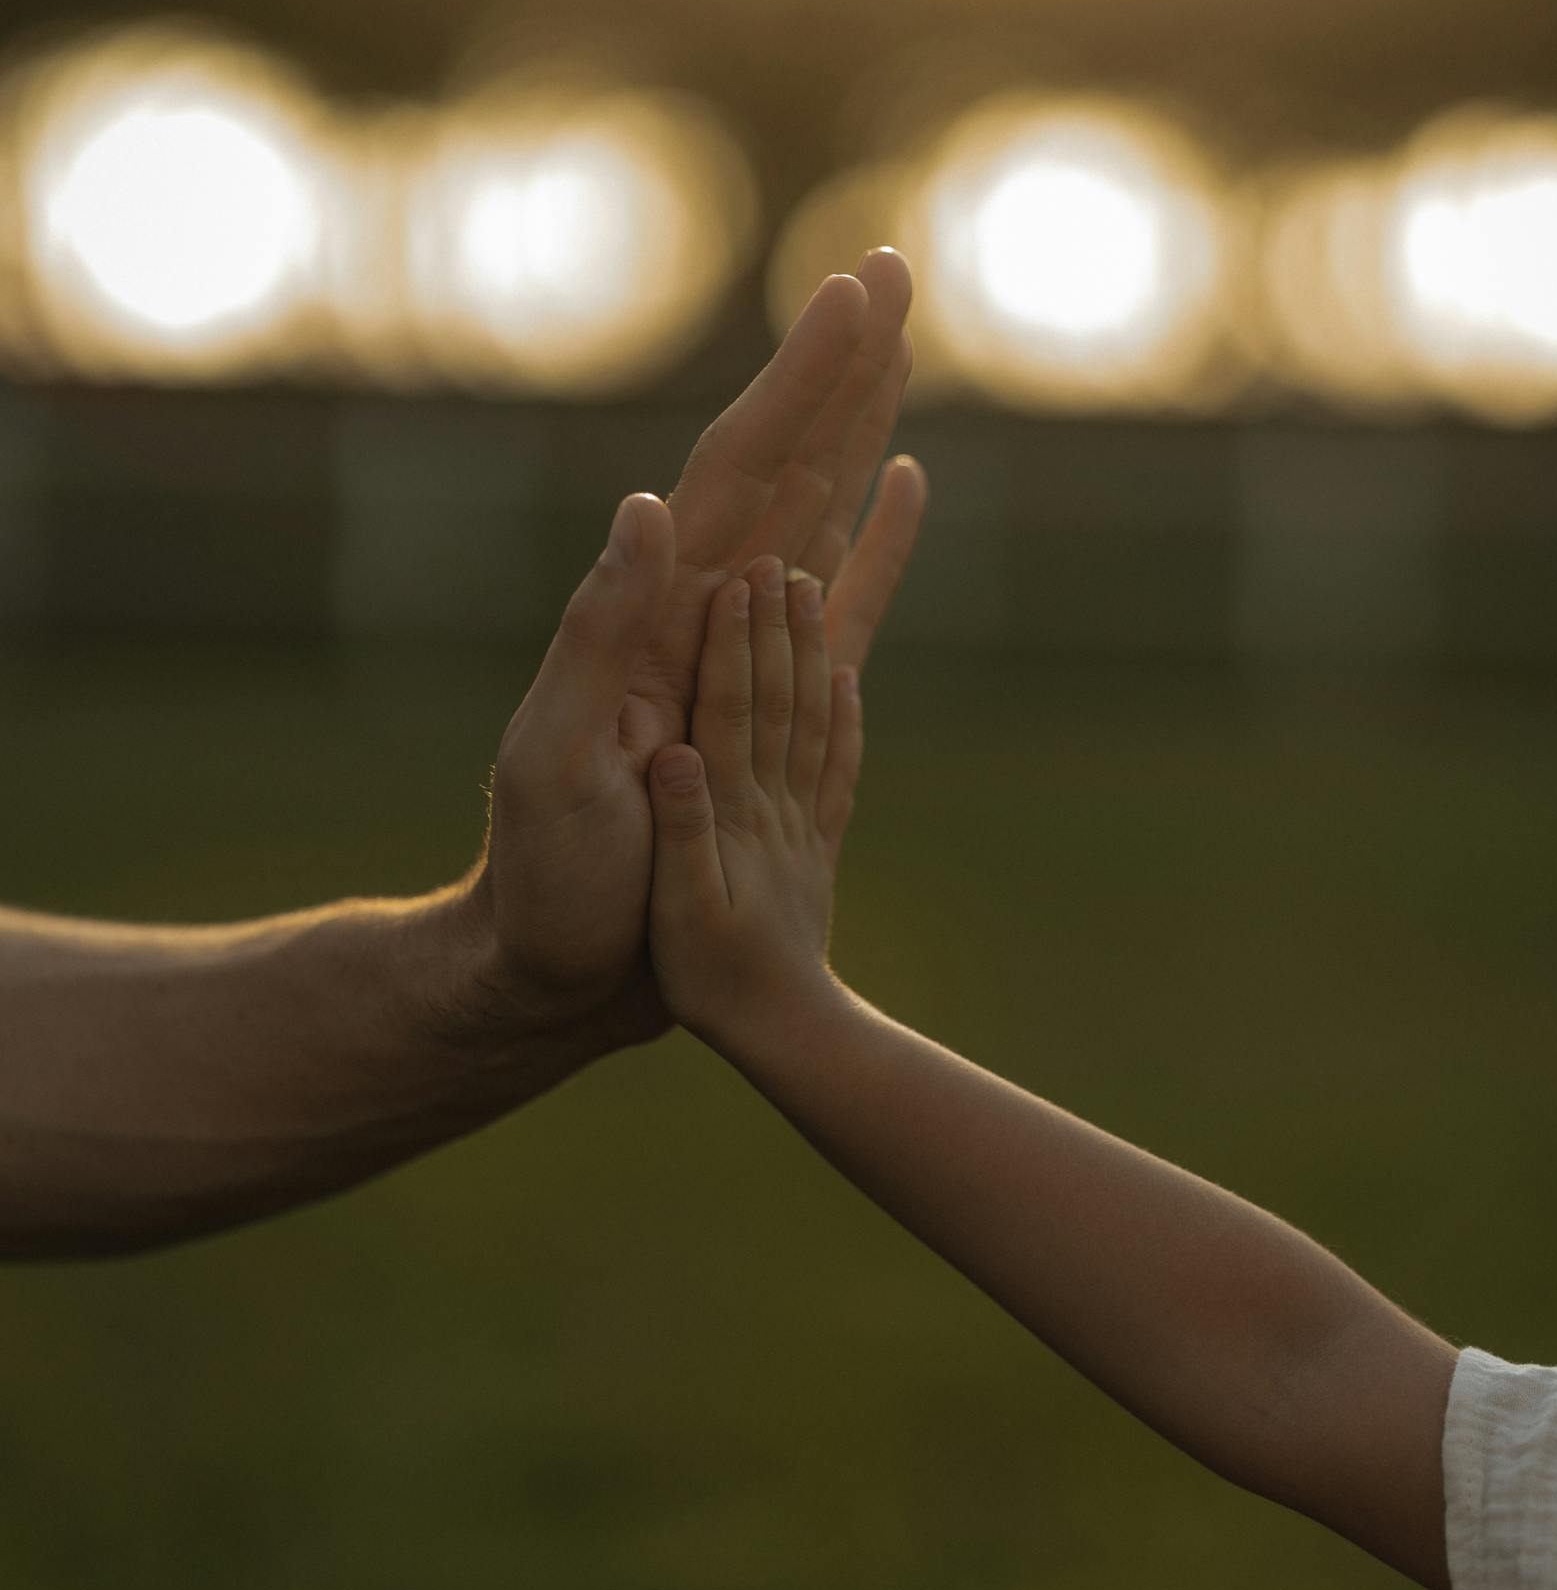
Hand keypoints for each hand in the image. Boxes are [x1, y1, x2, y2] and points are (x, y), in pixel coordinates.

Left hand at [468, 251, 924, 1053]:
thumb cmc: (547, 877)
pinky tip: (907, 481)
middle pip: (786, 458)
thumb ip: (596, 635)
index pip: (737, 467)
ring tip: (899, 341)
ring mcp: (741, 645)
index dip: (797, 381)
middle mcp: (702, 607)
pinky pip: (845, 598)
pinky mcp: (778, 699)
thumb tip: (647, 508)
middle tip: (890, 271)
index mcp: (655, 608)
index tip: (849, 298)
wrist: (558, 966)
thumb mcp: (550, 758)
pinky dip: (877, 538)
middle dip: (837, 365)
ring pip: (818, 505)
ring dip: (858, 420)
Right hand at [645, 554, 862, 1049]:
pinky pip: (836, 772)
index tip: (742, 576)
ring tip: (815, 587)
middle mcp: (774, 807)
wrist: (785, 1034)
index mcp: (732, 814)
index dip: (738, 642)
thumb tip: (674, 753)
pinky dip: (845, 720)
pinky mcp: (816, 848)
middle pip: (781, 700)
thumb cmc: (712, 981)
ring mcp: (801, 824)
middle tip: (783, 555)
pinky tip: (850, 681)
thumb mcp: (678, 912)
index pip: (734, 711)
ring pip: (812, 721)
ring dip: (812, 651)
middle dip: (779, 625)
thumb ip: (680, 831)